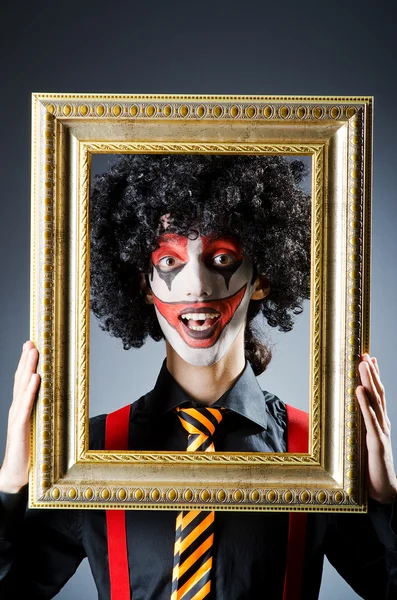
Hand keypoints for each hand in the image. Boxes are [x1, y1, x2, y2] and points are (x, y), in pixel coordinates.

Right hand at [0, 341, 40, 493]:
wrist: (17, 475)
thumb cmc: (30, 451)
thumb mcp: (40, 427)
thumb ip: (45, 412)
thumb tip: (59, 399)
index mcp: (23, 408)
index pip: (25, 381)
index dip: (28, 363)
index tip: (33, 344)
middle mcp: (18, 409)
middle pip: (22, 379)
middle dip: (26, 359)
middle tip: (32, 341)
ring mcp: (17, 417)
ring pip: (22, 388)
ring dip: (28, 368)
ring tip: (33, 352)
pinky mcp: (20, 428)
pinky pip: (26, 406)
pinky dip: (30, 391)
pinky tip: (34, 378)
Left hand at [356, 354, 396, 502]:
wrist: (382, 491)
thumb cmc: (370, 467)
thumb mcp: (362, 442)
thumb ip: (357, 427)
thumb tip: (345, 411)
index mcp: (378, 422)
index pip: (376, 394)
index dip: (373, 375)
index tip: (366, 357)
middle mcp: (382, 424)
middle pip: (377, 393)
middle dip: (371, 373)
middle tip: (365, 354)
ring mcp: (381, 432)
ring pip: (375, 402)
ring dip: (369, 381)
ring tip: (363, 364)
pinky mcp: (377, 444)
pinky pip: (370, 420)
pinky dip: (363, 404)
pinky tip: (358, 390)